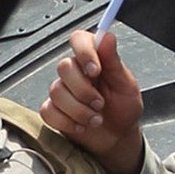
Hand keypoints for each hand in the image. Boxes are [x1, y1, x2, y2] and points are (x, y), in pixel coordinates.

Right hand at [40, 28, 145, 173]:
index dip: (84, 52)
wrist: (118, 136)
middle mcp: (75, 72)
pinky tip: (81, 126)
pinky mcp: (54, 110)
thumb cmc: (123, 108)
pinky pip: (48, 111)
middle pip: (64, 67)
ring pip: (56, 91)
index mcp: (93, 59)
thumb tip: (106, 37)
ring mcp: (62, 90)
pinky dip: (67, 122)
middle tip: (100, 103)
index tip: (96, 70)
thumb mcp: (126, 84)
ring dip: (79, 110)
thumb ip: (114, 61)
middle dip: (84, 90)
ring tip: (96, 119)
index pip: (78, 39)